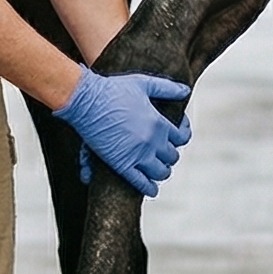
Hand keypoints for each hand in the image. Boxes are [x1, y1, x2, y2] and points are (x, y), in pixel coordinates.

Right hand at [55, 68, 192, 195]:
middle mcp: (152, 142)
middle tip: (163, 152)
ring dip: (162, 171)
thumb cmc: (112, 90)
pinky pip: (141, 183)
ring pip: (161, 172)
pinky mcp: (121, 165)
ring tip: (158, 168)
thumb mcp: (143, 84)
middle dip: (169, 155)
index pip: (182, 138)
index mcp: (159, 123)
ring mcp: (137, 155)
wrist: (86, 101)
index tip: (177, 135)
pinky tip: (152, 189)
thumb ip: (167, 88)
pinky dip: (149, 188)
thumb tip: (185, 91)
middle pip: (172, 157)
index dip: (182, 136)